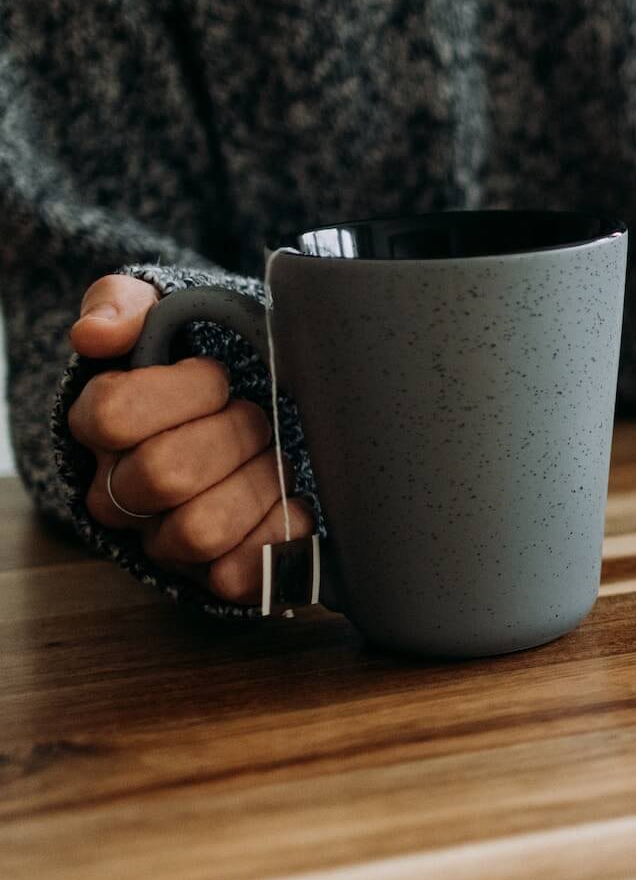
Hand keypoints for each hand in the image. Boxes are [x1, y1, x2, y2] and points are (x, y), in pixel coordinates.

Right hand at [65, 274, 315, 603]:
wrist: (247, 409)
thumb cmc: (202, 363)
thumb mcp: (162, 314)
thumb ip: (124, 304)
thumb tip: (96, 332)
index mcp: (99, 426)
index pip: (114, 415)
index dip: (182, 390)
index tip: (219, 375)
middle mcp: (119, 491)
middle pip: (164, 474)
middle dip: (233, 433)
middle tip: (257, 414)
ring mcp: (163, 536)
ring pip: (200, 530)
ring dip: (257, 483)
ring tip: (274, 456)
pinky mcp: (214, 570)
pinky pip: (237, 575)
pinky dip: (277, 537)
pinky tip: (295, 503)